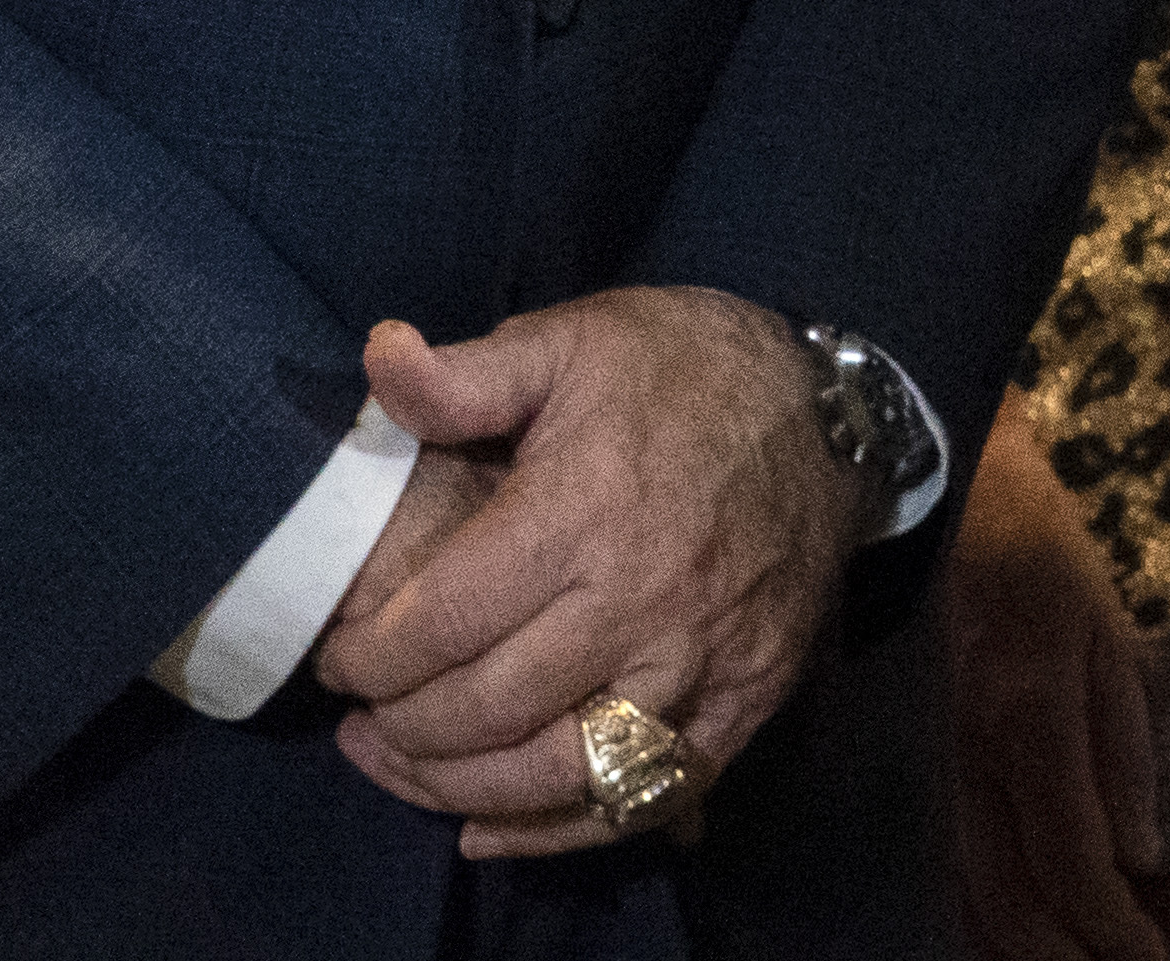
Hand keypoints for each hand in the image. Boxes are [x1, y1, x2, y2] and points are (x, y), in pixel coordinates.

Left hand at [318, 289, 866, 857]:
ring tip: (408, 768)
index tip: (338, 658)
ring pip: (562, 767)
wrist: (831, 412)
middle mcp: (642, 600)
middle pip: (490, 707)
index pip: (444, 621)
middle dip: (402, 728)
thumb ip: (468, 373)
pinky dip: (563, 830)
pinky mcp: (747, 698)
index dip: (368, 656)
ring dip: (464, 788)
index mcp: (584, 510)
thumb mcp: (573, 340)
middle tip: (363, 720)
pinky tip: (493, 828)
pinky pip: (646, 795)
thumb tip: (379, 356)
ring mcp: (702, 659)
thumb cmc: (684, 370)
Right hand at [945, 428, 1167, 960]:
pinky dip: (964, 904)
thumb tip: (1143, 854)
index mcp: (1031, 712)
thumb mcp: (1107, 624)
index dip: (1110, 924)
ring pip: (959, 886)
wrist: (928, 477)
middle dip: (1062, 955)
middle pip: (1007, 893)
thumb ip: (1125, 743)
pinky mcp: (896, 747)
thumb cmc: (1038, 543)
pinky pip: (930, 850)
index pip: (1070, 856)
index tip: (1148, 956)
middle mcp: (965, 750)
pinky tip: (993, 928)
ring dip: (1012, 943)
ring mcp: (920, 753)